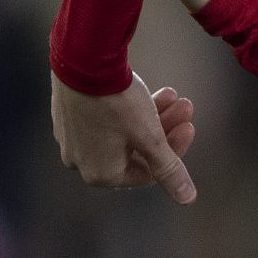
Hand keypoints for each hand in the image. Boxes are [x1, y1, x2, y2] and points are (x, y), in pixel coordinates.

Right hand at [51, 71, 197, 202]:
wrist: (82, 59)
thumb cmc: (116, 103)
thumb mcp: (149, 136)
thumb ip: (169, 168)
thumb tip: (187, 198)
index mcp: (100, 174)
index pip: (148, 172)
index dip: (174, 150)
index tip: (189, 125)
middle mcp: (81, 161)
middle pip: (136, 150)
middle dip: (164, 128)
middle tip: (185, 105)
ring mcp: (72, 137)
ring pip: (122, 131)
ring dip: (151, 114)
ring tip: (172, 93)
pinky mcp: (68, 113)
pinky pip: (104, 117)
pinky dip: (128, 107)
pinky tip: (147, 89)